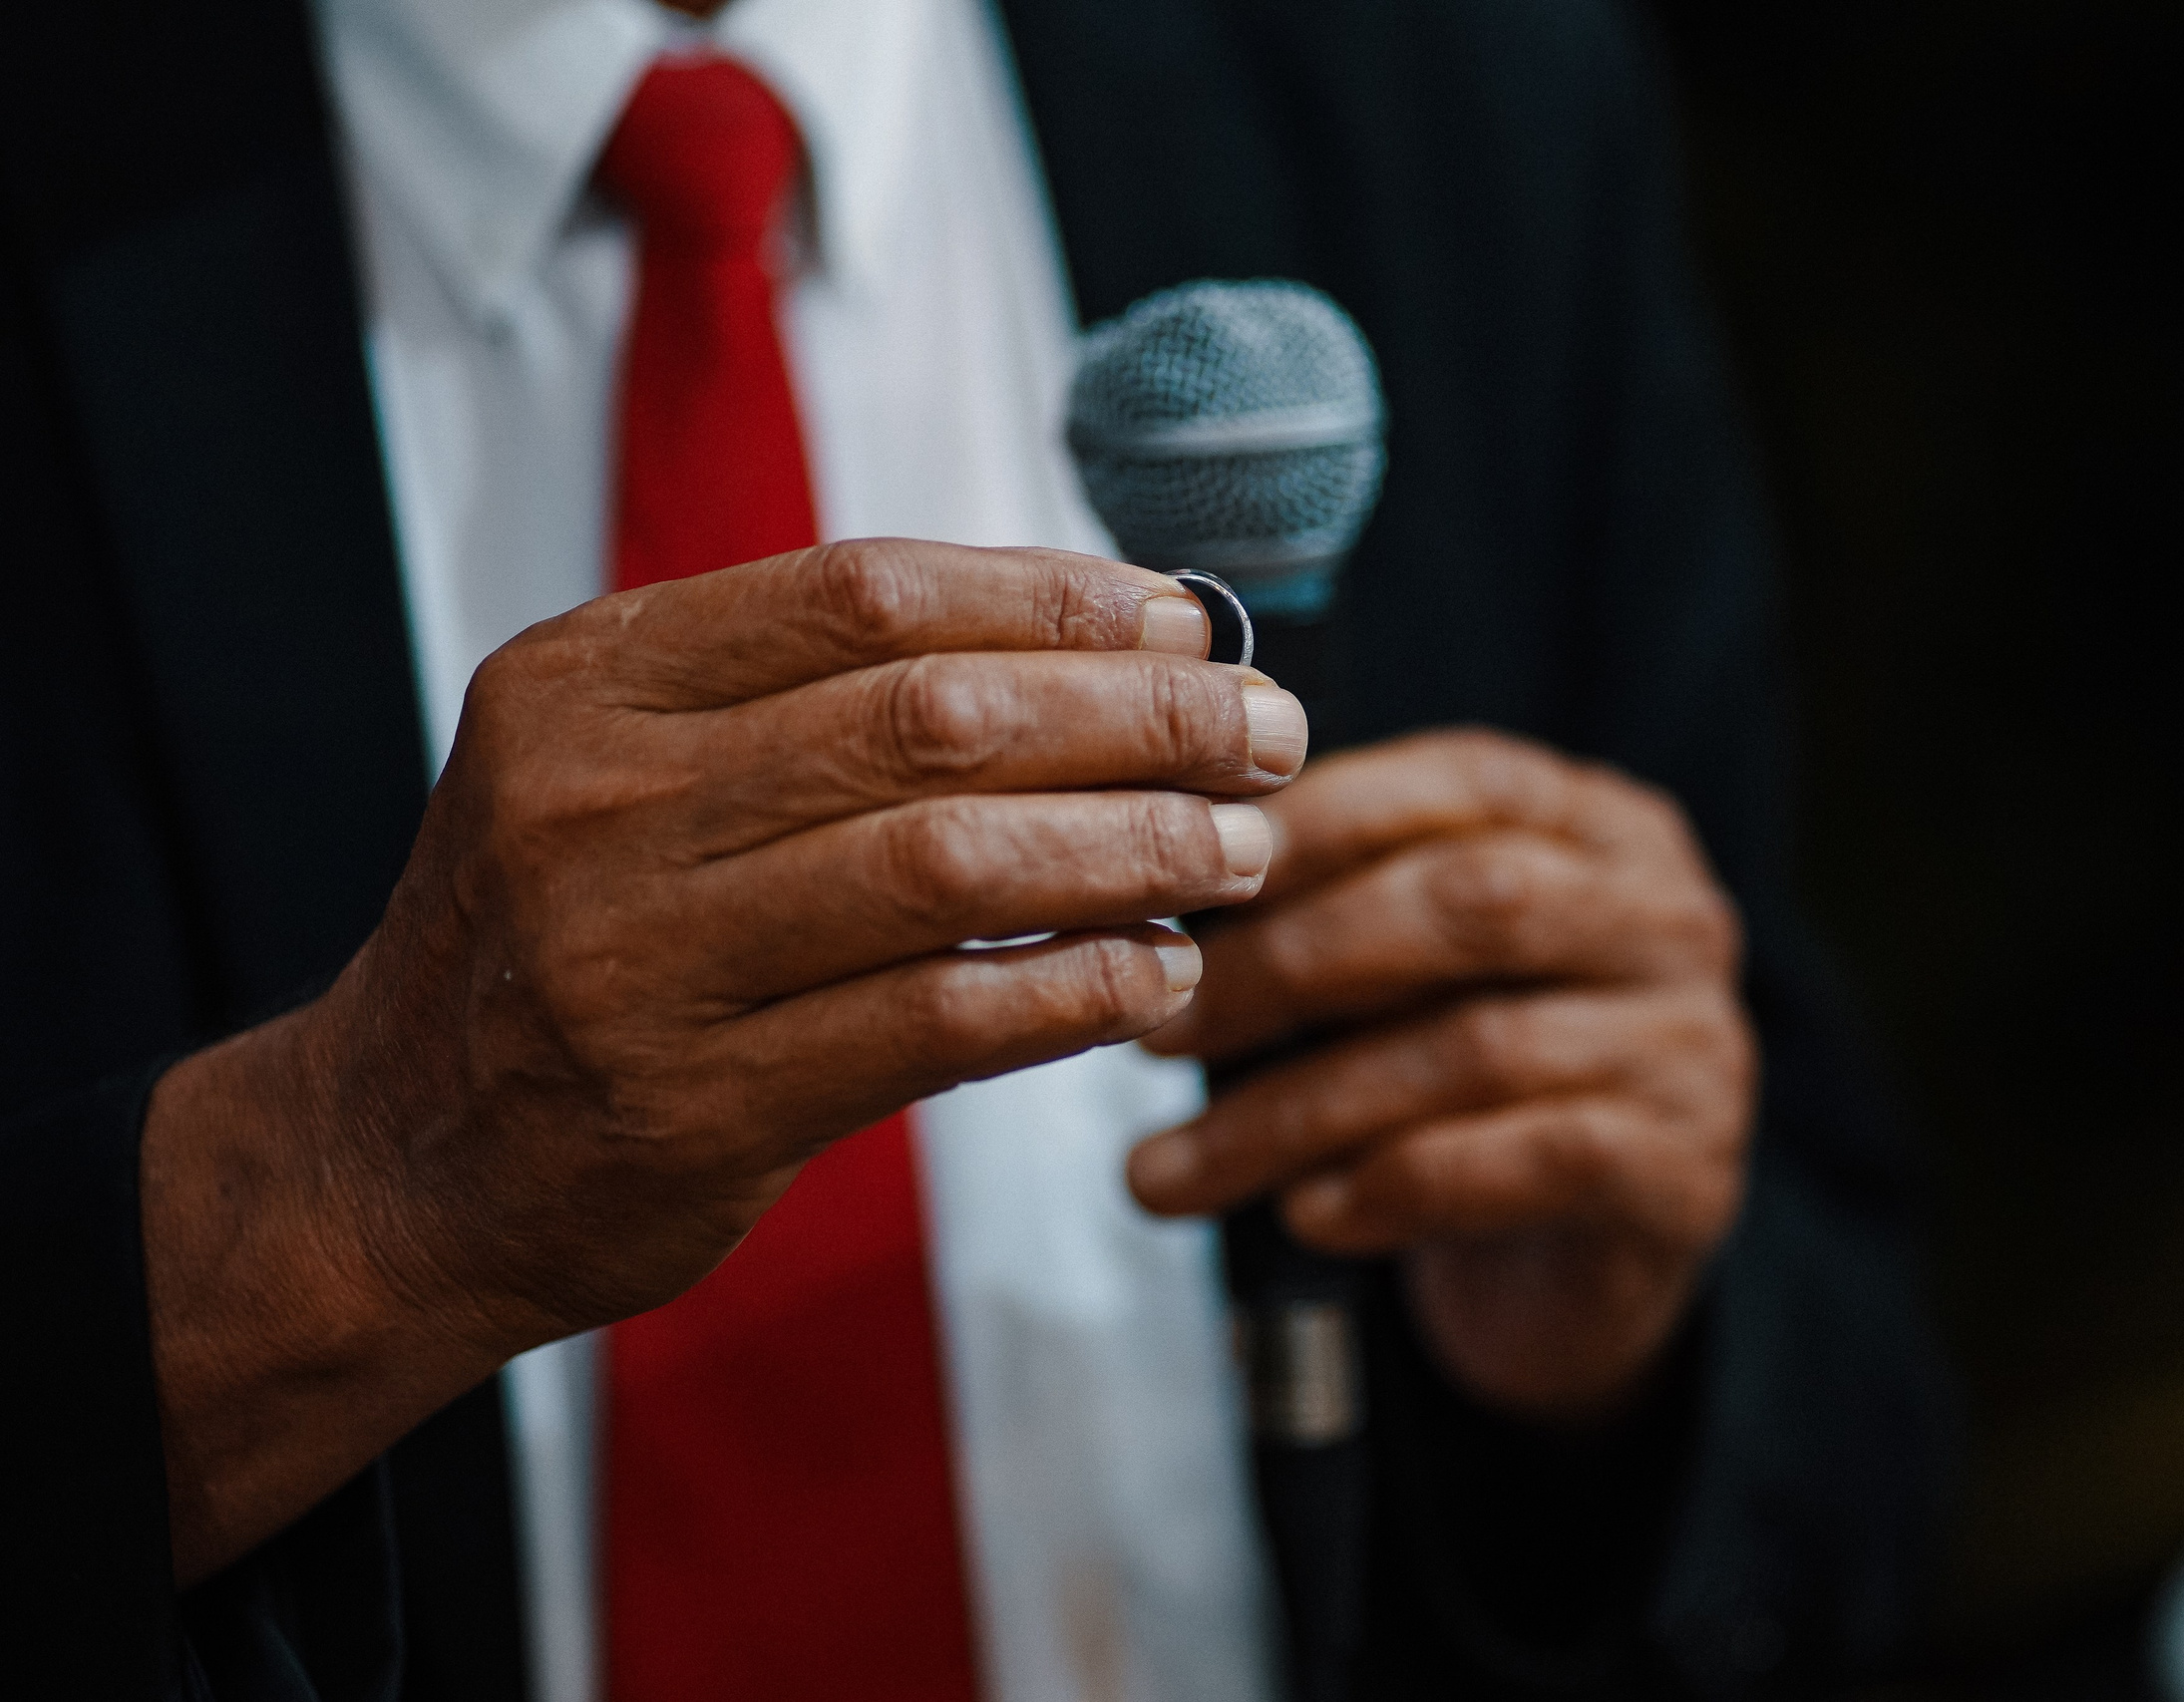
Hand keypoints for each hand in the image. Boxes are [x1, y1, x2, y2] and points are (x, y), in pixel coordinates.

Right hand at [143, 540, 1306, 1581]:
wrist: (394, 1160)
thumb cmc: (563, 938)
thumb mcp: (619, 768)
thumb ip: (804, 699)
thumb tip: (1092, 646)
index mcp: (591, 679)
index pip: (868, 590)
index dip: (1056, 597)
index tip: (1186, 621)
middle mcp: (599, 801)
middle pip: (932, 719)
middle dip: (1136, 719)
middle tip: (1264, 733)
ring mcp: (637, 959)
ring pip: (950, 867)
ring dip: (1131, 851)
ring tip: (1241, 852)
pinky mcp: (694, 1106)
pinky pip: (936, 1024)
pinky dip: (1075, 991)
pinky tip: (1159, 977)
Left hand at [1128, 729, 1753, 1423]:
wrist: (1571, 1274)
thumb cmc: (1465, 1086)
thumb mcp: (1410, 972)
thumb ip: (1338, 905)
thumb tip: (1166, 884)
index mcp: (1604, 827)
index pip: (1467, 781)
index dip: (1321, 823)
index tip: (1184, 887)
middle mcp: (1669, 918)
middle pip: (1471, 905)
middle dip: (1291, 966)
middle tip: (1164, 1034)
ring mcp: (1693, 1046)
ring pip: (1476, 1049)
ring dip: (1298, 1111)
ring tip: (1174, 1168)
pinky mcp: (1684, 1174)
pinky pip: (1525, 1162)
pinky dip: (1393, 1185)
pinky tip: (1305, 1214)